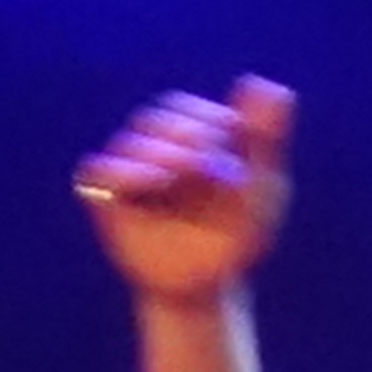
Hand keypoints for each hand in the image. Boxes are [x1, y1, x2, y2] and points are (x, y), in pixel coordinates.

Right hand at [74, 76, 296, 307]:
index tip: (226, 143)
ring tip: (171, 177)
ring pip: (128, 142)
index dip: (204, 120)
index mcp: (192, 137)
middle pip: (156, 119)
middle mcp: (156, 149)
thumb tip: (276, 87)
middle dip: (180, 134)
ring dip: (153, 153)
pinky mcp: (105, 197)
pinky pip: (95, 172)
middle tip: (198, 159)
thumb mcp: (262, 189)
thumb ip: (266, 138)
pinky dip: (117, 172)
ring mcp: (129, 172)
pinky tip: (148, 183)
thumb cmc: (235, 235)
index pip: (186, 109)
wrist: (205, 284)